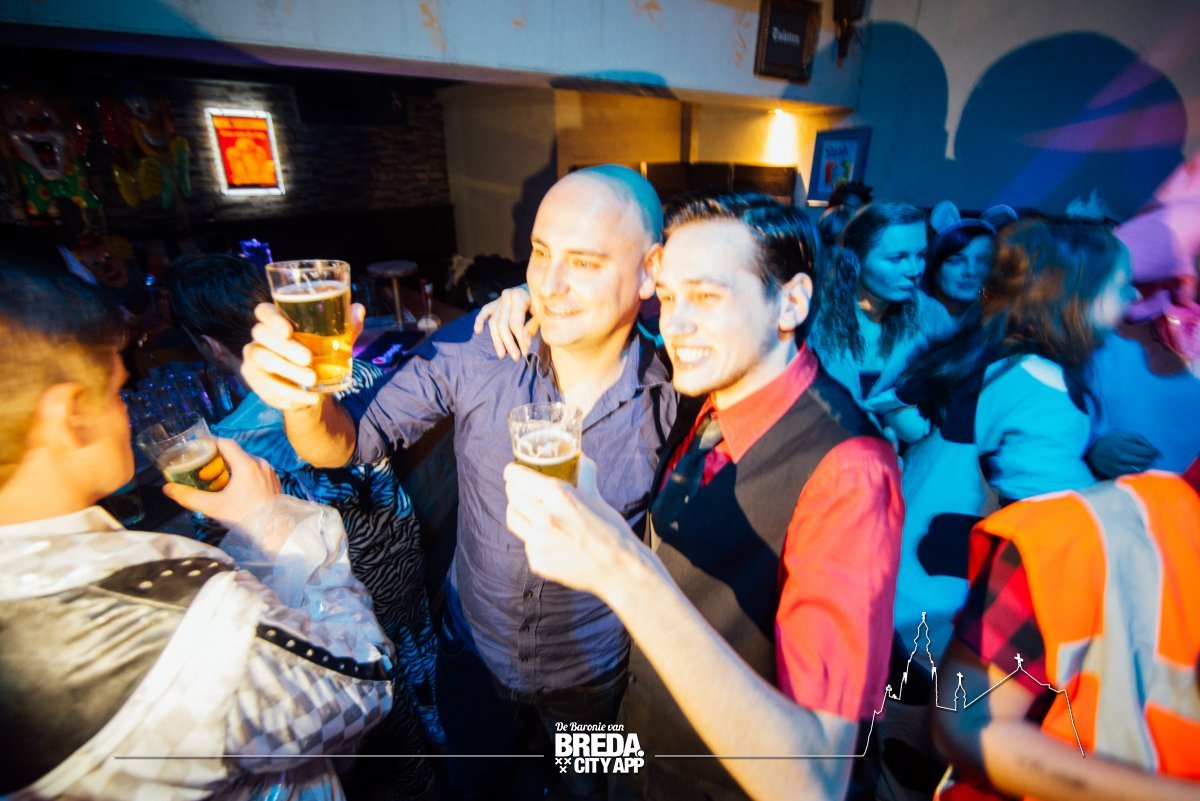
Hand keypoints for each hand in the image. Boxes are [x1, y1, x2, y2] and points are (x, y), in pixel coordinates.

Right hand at [163, 438, 281, 530]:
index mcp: (247, 465)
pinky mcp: (274, 481)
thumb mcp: (213, 507)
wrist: (274, 533)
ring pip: (246, 461)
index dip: (210, 443)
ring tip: (215, 477)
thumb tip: (168, 489)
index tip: (197, 449)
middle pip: (236, 452)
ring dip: (230, 466)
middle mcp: (261, 464)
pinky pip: (256, 470)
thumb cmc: (245, 519)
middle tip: (202, 465)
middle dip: (218, 457)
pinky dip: (243, 473)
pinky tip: (233, 486)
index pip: (226, 443)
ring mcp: (270, 472)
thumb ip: (189, 497)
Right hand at [241, 302, 364, 410]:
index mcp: (276, 320)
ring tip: (313, 379)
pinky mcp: (255, 379)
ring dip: (289, 371)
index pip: (264, 311)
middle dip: (286, 348)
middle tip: (309, 359)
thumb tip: (359, 310)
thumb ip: (347, 326)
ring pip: (264, 360)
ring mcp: (254, 358)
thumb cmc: (321, 353)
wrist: (312, 386)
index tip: (288, 330)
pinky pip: (266, 386)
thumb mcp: (336, 340)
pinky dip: (291, 393)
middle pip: (262, 335)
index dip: (271, 318)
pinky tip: (310, 397)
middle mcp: (260, 337)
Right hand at [473, 285, 536, 359]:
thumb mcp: (541, 314)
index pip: (515, 323)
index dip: (520, 339)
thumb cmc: (542, 304)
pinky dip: (480, 321)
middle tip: (515, 357)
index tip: (526, 352)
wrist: (538, 289)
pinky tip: (478, 331)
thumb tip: (525, 344)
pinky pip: (485, 311)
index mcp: (519, 296)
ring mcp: (500, 299)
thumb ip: (532, 327)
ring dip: (496, 340)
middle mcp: (507, 296)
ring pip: (493, 322)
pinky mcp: (495, 302)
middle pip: (502, 324)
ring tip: (501, 354)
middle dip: (508, 343)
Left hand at [504, 454, 639, 596]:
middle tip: (523, 489)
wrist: (618, 568)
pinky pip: (526, 542)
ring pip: (513, 518)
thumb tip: (581, 458)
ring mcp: (537, 541)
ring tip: (530, 511)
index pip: (516, 476)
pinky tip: (549, 538)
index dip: (513, 471)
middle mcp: (543, 517)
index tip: (515, 471)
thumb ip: (584, 474)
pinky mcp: (537, 561)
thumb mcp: (596, 496)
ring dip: (519, 511)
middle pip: (512, 495)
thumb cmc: (611, 530)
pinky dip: (533, 537)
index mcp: (557, 495)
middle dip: (516, 489)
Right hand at [1086, 430, 1160, 477]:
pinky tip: (1135, 466)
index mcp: (1124, 446)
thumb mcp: (1124, 434)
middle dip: (1150, 457)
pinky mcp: (1115, 474)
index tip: (1155, 451)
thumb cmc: (1110, 441)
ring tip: (1143, 460)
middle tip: (1150, 455)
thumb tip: (1155, 450)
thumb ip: (1140, 439)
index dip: (1154, 451)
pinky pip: (1132, 474)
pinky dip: (1136, 470)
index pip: (1147, 451)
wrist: (1091, 451)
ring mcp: (1118, 467)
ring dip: (1144, 464)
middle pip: (1145, 460)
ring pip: (1140, 469)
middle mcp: (1122, 458)